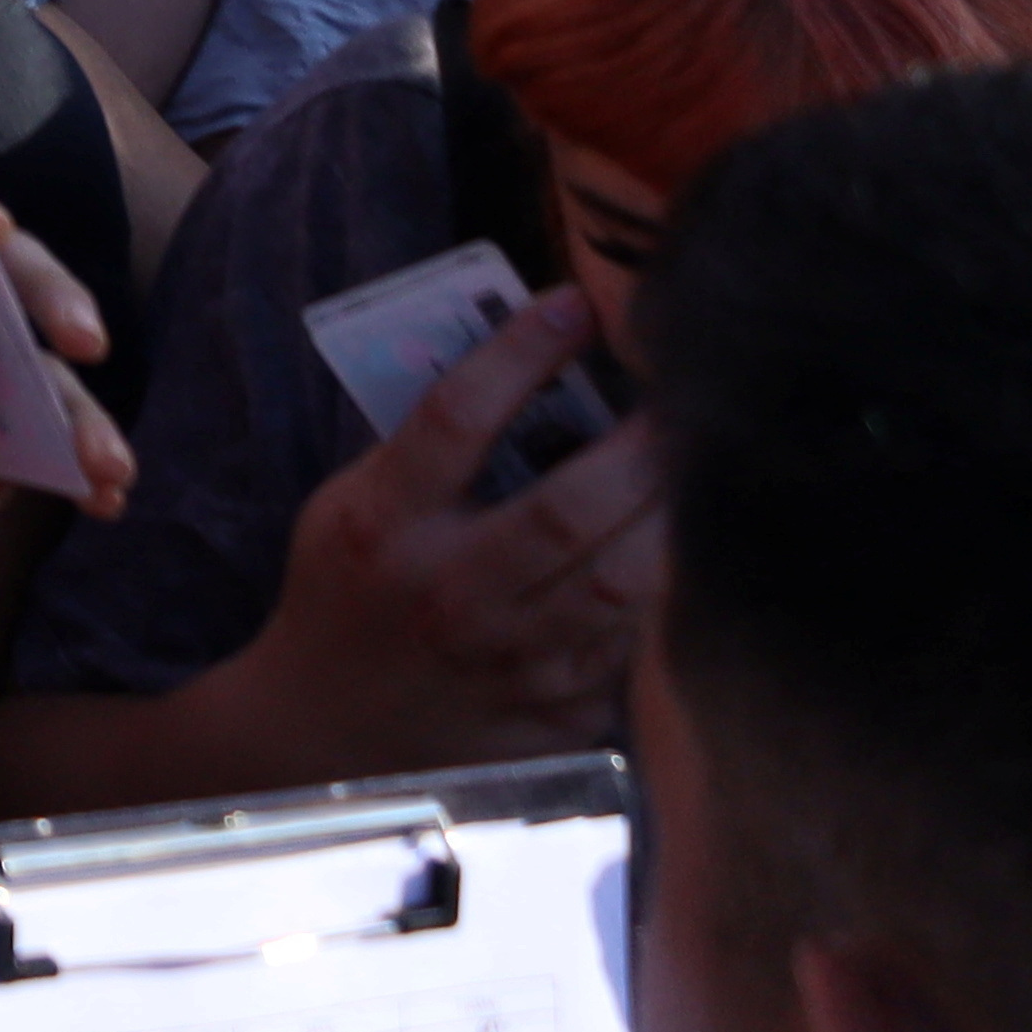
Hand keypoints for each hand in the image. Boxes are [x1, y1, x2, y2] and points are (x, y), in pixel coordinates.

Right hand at [239, 286, 664, 761]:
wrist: (328, 729)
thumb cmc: (345, 591)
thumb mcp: (349, 505)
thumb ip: (422, 451)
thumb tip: (532, 375)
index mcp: (381, 525)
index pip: (453, 417)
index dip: (518, 352)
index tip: (573, 303)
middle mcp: (447, 593)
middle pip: (565, 510)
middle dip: (639, 448)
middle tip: (681, 400)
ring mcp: (508, 663)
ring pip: (622, 584)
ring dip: (672, 519)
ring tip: (702, 471)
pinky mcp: (555, 713)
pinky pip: (634, 647)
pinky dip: (667, 595)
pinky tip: (686, 553)